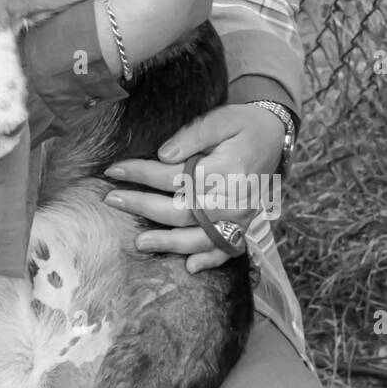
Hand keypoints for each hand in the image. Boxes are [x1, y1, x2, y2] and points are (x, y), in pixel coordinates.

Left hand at [102, 102, 286, 271]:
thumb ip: (193, 136)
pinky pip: (227, 249)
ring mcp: (240, 217)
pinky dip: (210, 261)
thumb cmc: (243, 125)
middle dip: (143, 206)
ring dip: (168, 242)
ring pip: (200, 237)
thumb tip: (163, 155)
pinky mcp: (244, 225)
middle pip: (181, 210)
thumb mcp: (220, 119)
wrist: (276, 137)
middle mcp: (233, 198)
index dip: (141, 173)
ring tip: (139, 242)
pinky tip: (190, 268)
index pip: (174, 176)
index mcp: (226, 170)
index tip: (114, 170)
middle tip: (111, 200)